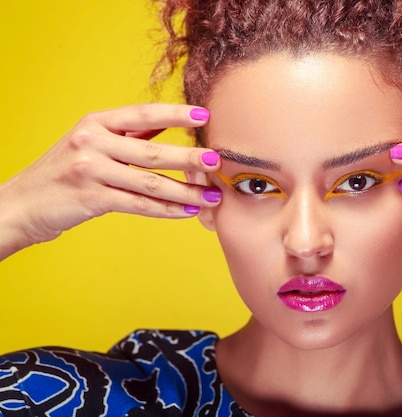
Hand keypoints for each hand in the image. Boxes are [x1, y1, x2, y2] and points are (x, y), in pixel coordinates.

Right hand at [0, 103, 220, 258]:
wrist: (21, 204)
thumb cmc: (63, 172)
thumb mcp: (90, 142)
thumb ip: (125, 134)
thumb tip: (164, 123)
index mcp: (96, 123)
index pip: (143, 114)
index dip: (176, 114)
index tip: (205, 116)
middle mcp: (92, 141)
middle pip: (152, 151)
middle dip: (189, 158)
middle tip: (217, 162)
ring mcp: (90, 170)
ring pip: (149, 182)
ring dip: (185, 191)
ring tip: (212, 197)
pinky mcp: (90, 198)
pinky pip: (138, 204)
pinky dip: (166, 210)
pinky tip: (187, 212)